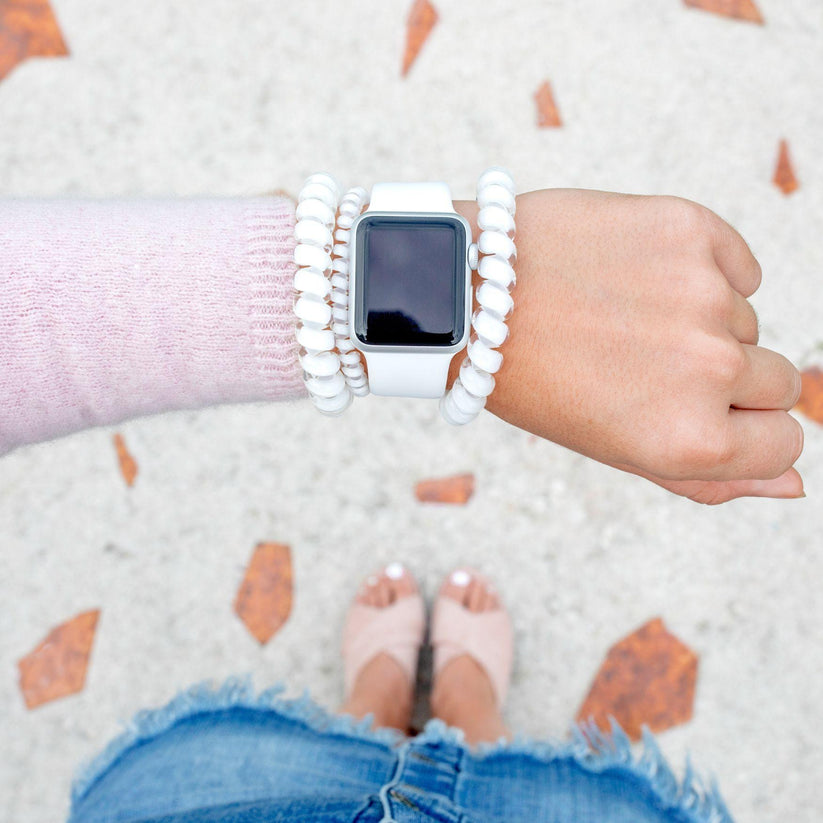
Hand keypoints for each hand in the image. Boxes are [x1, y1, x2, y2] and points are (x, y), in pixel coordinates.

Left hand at [454, 189, 803, 503]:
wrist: (471, 294)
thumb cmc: (537, 381)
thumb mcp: (615, 450)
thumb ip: (709, 478)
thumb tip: (793, 485)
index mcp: (690, 440)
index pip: (784, 442)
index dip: (744, 428)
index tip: (703, 411)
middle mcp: (709, 370)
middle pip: (777, 382)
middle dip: (724, 377)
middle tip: (647, 361)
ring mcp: (703, 295)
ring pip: (745, 319)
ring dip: (699, 321)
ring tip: (622, 316)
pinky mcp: (690, 230)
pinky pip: (737, 264)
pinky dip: (701, 272)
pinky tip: (639, 277)